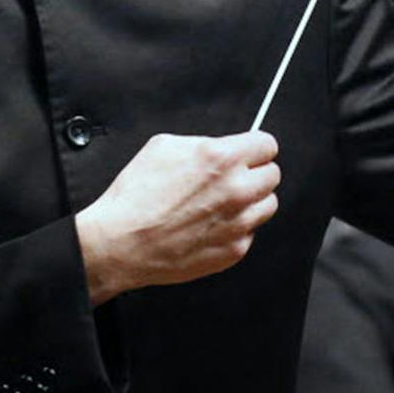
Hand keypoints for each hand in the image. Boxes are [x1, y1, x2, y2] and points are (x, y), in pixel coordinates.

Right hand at [74, 132, 280, 305]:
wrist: (120, 243)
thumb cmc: (135, 198)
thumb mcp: (164, 147)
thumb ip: (202, 143)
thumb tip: (220, 145)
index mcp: (222, 159)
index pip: (268, 145)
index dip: (256, 148)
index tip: (252, 152)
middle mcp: (237, 190)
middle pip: (273, 175)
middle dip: (255, 174)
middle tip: (235, 179)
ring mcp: (239, 222)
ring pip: (267, 205)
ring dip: (251, 202)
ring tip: (222, 205)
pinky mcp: (235, 249)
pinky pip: (250, 233)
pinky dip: (236, 229)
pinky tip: (211, 226)